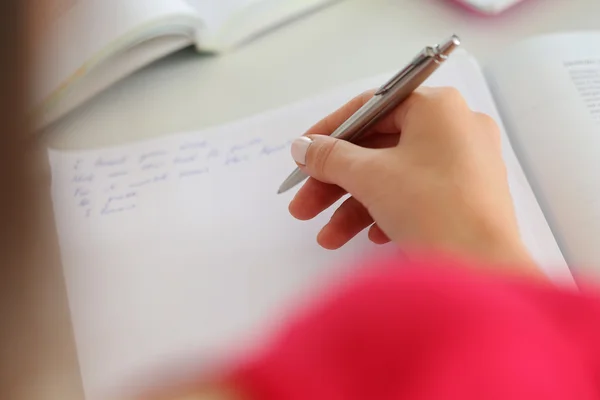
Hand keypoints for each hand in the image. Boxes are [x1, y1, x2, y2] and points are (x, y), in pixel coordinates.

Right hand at [289, 87, 535, 267]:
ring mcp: (466, 164)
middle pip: (378, 148)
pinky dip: (387, 213)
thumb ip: (330, 156)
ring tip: (327, 239)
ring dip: (354, 206)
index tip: (301, 156)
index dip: (329, 133)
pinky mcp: (469, 197)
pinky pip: (417, 195)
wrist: (485, 270)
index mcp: (437, 106)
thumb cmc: (428, 206)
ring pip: (395, 177)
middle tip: (302, 207)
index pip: (371, 107)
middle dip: (335, 182)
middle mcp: (456, 127)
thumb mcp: (370, 176)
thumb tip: (301, 146)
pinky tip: (370, 238)